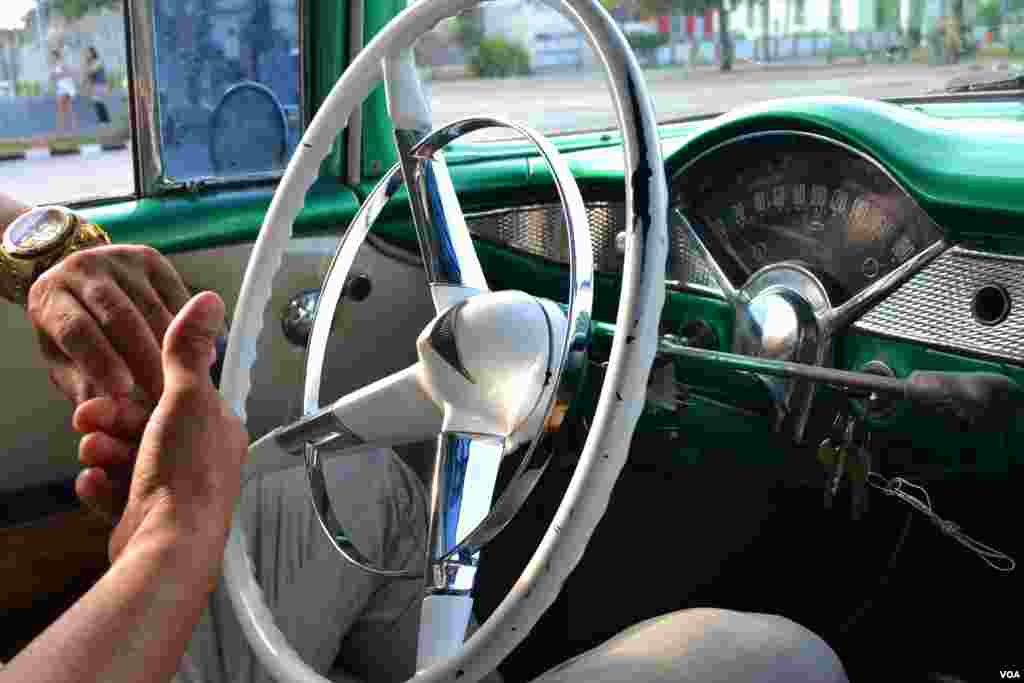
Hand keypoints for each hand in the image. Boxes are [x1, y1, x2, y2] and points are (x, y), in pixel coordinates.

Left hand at [27, 244, 190, 404]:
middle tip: (164, 394)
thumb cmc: (74, 332)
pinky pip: (176, 294)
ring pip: (150, 306)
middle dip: (145, 358)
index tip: (123, 391)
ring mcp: (118, 259)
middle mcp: (82, 270)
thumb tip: (106, 414)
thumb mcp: (65, 361)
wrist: (78, 281)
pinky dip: (191, 327)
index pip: (77, 330)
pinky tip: (201, 356)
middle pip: (118, 316)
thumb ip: (84, 386)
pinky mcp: (149, 258)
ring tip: (187, 380)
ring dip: (174, 346)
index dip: (100, 360)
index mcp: (51, 298)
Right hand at [72, 292, 247, 561]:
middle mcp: (201, 460)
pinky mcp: (146, 518)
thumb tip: (207, 303)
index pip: (177, 395)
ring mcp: (174, 491)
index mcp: (218, 430)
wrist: (167, 547)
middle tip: (90, 419)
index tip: (115, 385)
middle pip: (145, 426)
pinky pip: (115, 492)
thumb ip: (189, 350)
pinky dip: (101, 486)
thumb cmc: (185, 476)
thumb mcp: (187, 397)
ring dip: (104, 451)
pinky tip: (94, 482)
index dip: (141, 387)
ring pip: (125, 457)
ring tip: (93, 453)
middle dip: (112, 421)